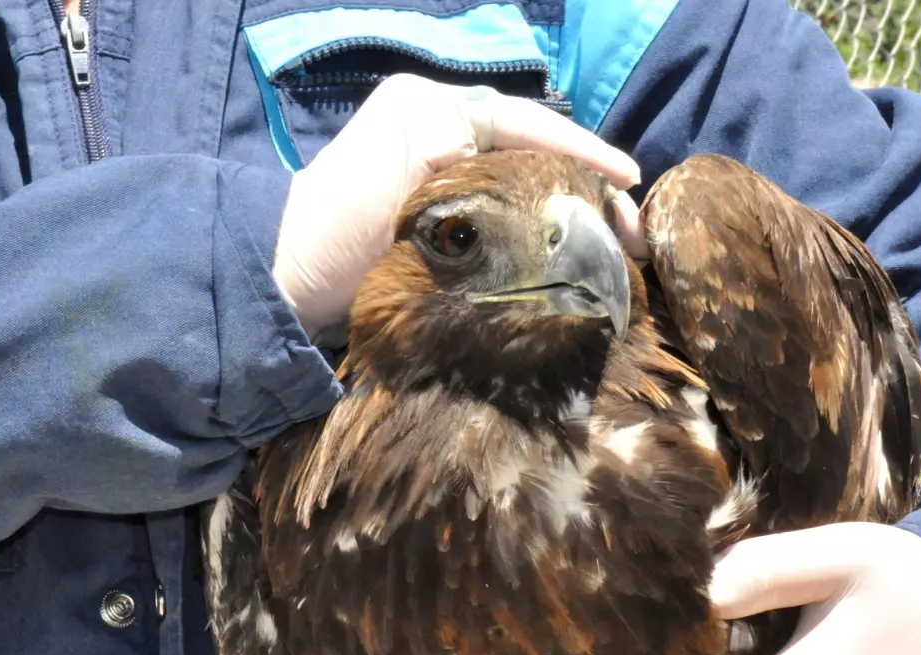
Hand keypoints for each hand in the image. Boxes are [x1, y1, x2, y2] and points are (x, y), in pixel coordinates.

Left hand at [272, 73, 641, 336]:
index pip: (524, 122)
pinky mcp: (443, 213)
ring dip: (571, 210)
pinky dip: (541, 227)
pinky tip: (567, 251)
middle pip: (534, 149)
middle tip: (631, 226)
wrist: (289, 280)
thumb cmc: (336, 227)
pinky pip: (507, 209)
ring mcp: (444, 172)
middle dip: (586, 184)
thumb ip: (442, 152)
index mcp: (431, 108)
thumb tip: (492, 159)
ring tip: (614, 243)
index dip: (581, 149)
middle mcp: (443, 129)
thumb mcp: (388, 177)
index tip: (627, 178)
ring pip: (526, 180)